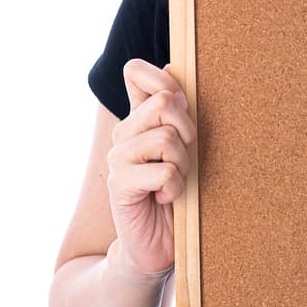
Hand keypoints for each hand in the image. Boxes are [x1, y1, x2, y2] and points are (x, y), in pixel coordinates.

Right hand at [105, 59, 196, 279]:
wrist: (157, 242)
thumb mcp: (183, 146)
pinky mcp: (120, 183)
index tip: (180, 102)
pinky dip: (176, 187)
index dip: (162, 77)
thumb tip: (173, 63)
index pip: (135, 71)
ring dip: (183, 163)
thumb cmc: (176, 190)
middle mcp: (125, 132)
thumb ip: (176, 110)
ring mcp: (118, 156)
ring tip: (175, 180)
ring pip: (166, 137)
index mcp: (139, 118)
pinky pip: (164, 171)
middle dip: (188, 128)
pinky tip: (166, 197)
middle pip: (164, 101)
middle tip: (184, 156)